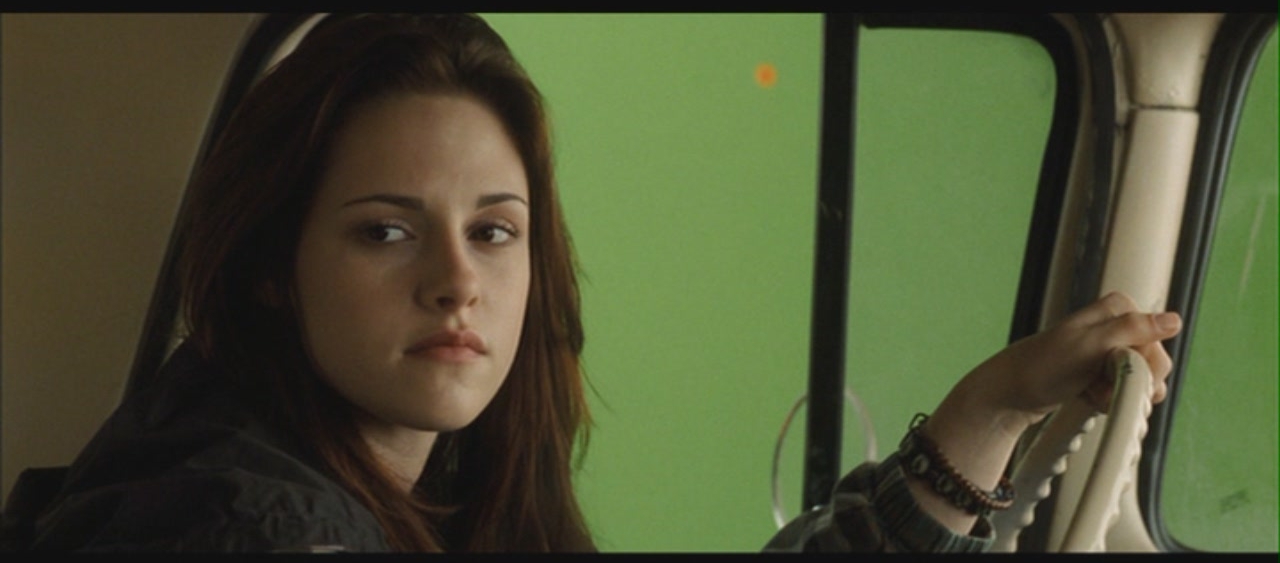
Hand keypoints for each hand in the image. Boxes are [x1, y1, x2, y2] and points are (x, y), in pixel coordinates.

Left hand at [960, 291, 1182, 432]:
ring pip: (1138, 381)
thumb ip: (1132, 330)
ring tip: (1088, 391)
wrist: (1011, 393)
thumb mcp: (1090, 346)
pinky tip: (1087, 397)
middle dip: (1129, 382)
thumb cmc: (1042, 367)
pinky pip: (1121, 391)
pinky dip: (1107, 400)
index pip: (1156, 343)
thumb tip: (1174, 320)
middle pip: (1151, 364)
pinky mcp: (1100, 372)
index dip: (1140, 364)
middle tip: (1098, 384)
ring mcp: (1108, 350)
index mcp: (1117, 309)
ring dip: (1117, 394)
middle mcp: (1115, 326)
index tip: (1114, 370)